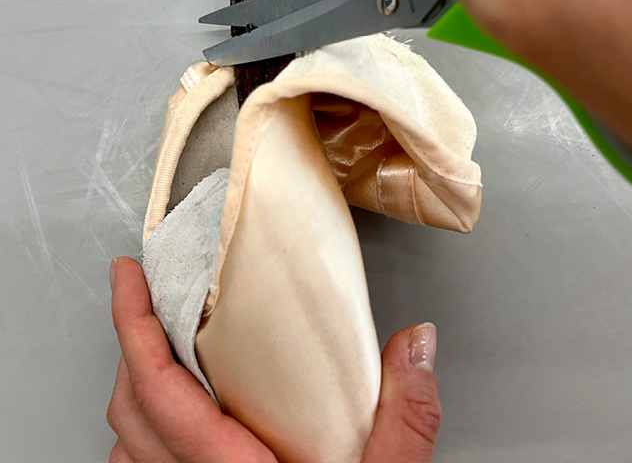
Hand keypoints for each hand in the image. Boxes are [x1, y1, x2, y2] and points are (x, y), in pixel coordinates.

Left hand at [107, 256, 441, 462]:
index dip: (135, 325)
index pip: (158, 388)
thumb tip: (416, 347)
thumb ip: (405, 420)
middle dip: (131, 341)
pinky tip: (170, 419)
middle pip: (129, 407)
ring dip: (133, 387)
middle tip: (146, 294)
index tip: (130, 278)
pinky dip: (142, 432)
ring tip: (156, 345)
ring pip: (124, 442)